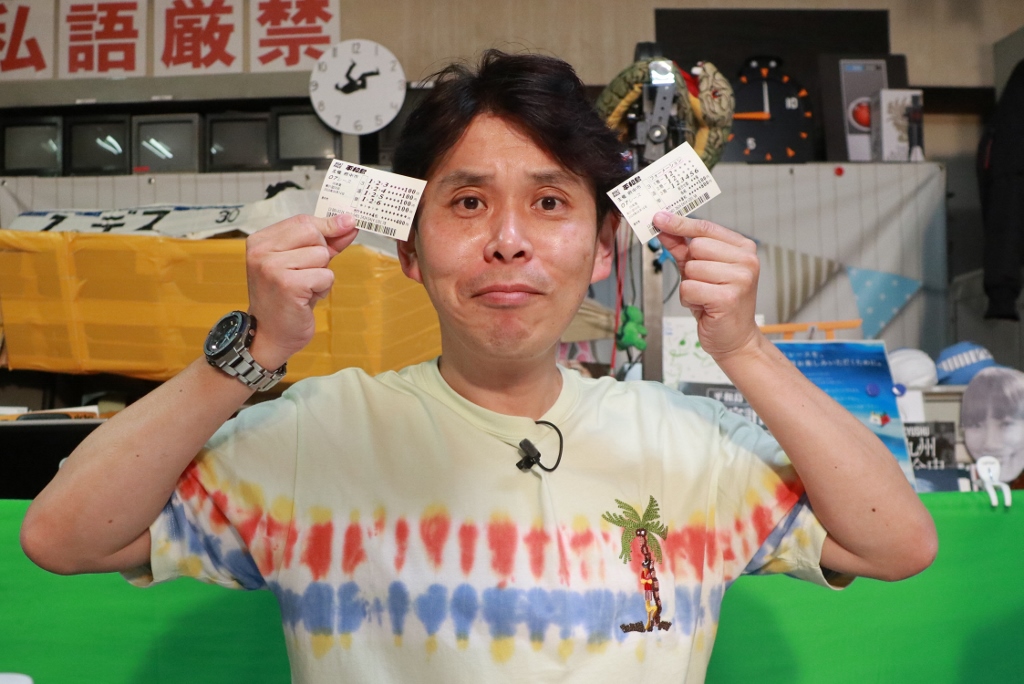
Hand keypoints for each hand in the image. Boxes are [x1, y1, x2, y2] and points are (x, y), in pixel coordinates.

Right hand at [244, 214, 357, 367]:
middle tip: (308, 274)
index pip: (302, 220)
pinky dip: (322, 288)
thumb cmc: (286, 298)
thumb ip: (325, 242)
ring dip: (321, 274)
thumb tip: (349, 223)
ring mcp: (273, 267)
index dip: (328, 225)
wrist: (270, 334)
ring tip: (304, 289)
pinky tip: (306, 298)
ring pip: (321, 255)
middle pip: (313, 233)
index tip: (348, 224)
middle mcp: (262, 251)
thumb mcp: (303, 263)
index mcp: (261, 241)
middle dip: (321, 253)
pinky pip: (325, 275)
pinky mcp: (288, 284)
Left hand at [653, 212, 760, 359]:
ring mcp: (740, 278)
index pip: (705, 228)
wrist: (735, 338)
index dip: (680, 223)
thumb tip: (663, 228)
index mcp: (743, 248)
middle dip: (690, 266)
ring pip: (691, 268)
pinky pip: (689, 287)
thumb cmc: (720, 304)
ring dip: (690, 285)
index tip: (659, 217)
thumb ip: (682, 248)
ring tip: (706, 296)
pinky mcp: (728, 297)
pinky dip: (690, 299)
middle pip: (696, 246)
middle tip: (704, 283)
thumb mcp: (700, 271)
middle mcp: (746, 260)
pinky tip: (705, 306)